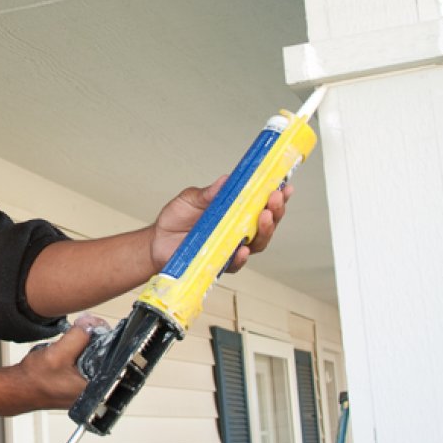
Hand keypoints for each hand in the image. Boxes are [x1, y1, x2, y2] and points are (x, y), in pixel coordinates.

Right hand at [15, 314, 107, 408]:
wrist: (18, 388)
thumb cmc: (34, 380)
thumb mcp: (58, 353)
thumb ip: (77, 337)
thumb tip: (90, 324)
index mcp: (93, 388)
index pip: (111, 356)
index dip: (103, 336)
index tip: (94, 324)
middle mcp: (92, 390)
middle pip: (103, 356)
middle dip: (92, 340)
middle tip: (80, 330)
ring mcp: (83, 388)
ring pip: (92, 358)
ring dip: (83, 346)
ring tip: (70, 341)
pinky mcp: (75, 384)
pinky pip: (83, 363)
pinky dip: (76, 353)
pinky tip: (66, 351)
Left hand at [149, 176, 292, 272]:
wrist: (156, 241)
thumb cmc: (176, 218)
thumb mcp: (191, 199)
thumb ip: (209, 192)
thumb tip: (227, 179)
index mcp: (236, 211)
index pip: (262, 203)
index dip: (277, 196)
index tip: (285, 186)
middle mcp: (239, 230)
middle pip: (267, 223)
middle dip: (275, 210)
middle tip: (275, 198)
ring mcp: (231, 247)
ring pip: (258, 243)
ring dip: (265, 230)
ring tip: (264, 216)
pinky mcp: (219, 264)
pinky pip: (235, 263)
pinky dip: (241, 257)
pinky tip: (243, 248)